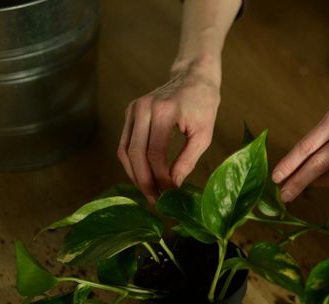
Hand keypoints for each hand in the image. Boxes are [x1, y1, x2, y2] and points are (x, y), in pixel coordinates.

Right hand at [117, 68, 219, 203]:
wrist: (193, 77)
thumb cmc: (204, 105)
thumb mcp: (204, 134)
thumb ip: (188, 160)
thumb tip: (174, 185)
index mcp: (163, 112)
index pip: (155, 153)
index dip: (160, 177)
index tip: (169, 194)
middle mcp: (143, 109)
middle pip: (135, 154)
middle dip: (144, 181)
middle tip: (155, 201)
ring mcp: (133, 109)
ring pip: (124, 150)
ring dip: (134, 175)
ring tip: (149, 193)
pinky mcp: (130, 112)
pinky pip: (125, 143)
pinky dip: (132, 163)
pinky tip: (143, 177)